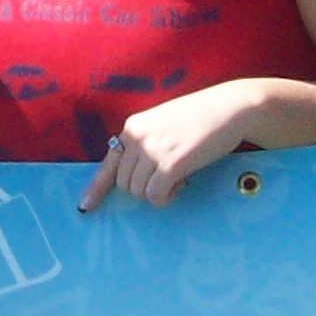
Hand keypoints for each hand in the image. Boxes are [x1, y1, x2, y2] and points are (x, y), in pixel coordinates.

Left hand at [81, 84, 260, 210]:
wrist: (229, 108)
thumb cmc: (200, 118)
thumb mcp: (163, 126)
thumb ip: (146, 145)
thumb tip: (135, 177)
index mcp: (132, 128)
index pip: (108, 164)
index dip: (96, 189)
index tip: (85, 207)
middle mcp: (137, 138)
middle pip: (125, 184)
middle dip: (143, 189)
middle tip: (168, 179)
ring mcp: (152, 150)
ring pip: (139, 193)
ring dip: (157, 193)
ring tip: (178, 178)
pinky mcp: (171, 164)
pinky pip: (156, 196)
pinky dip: (167, 198)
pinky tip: (183, 184)